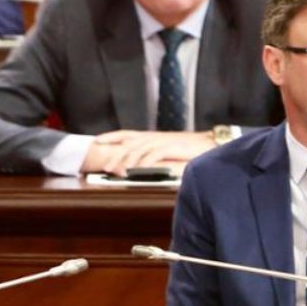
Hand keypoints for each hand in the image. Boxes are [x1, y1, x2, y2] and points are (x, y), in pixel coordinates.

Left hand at [83, 130, 215, 175]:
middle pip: (129, 143)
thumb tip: (136, 164)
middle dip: (115, 154)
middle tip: (105, 167)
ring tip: (119, 172)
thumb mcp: (166, 149)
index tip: (96, 141)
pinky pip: (155, 154)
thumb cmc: (189, 148)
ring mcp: (163, 140)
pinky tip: (140, 170)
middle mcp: (154, 136)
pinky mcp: (173, 146)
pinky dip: (146, 162)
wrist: (209, 143)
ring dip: (127, 161)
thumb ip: (151, 154)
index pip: (126, 134)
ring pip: (139, 149)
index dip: (110, 136)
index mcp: (151, 136)